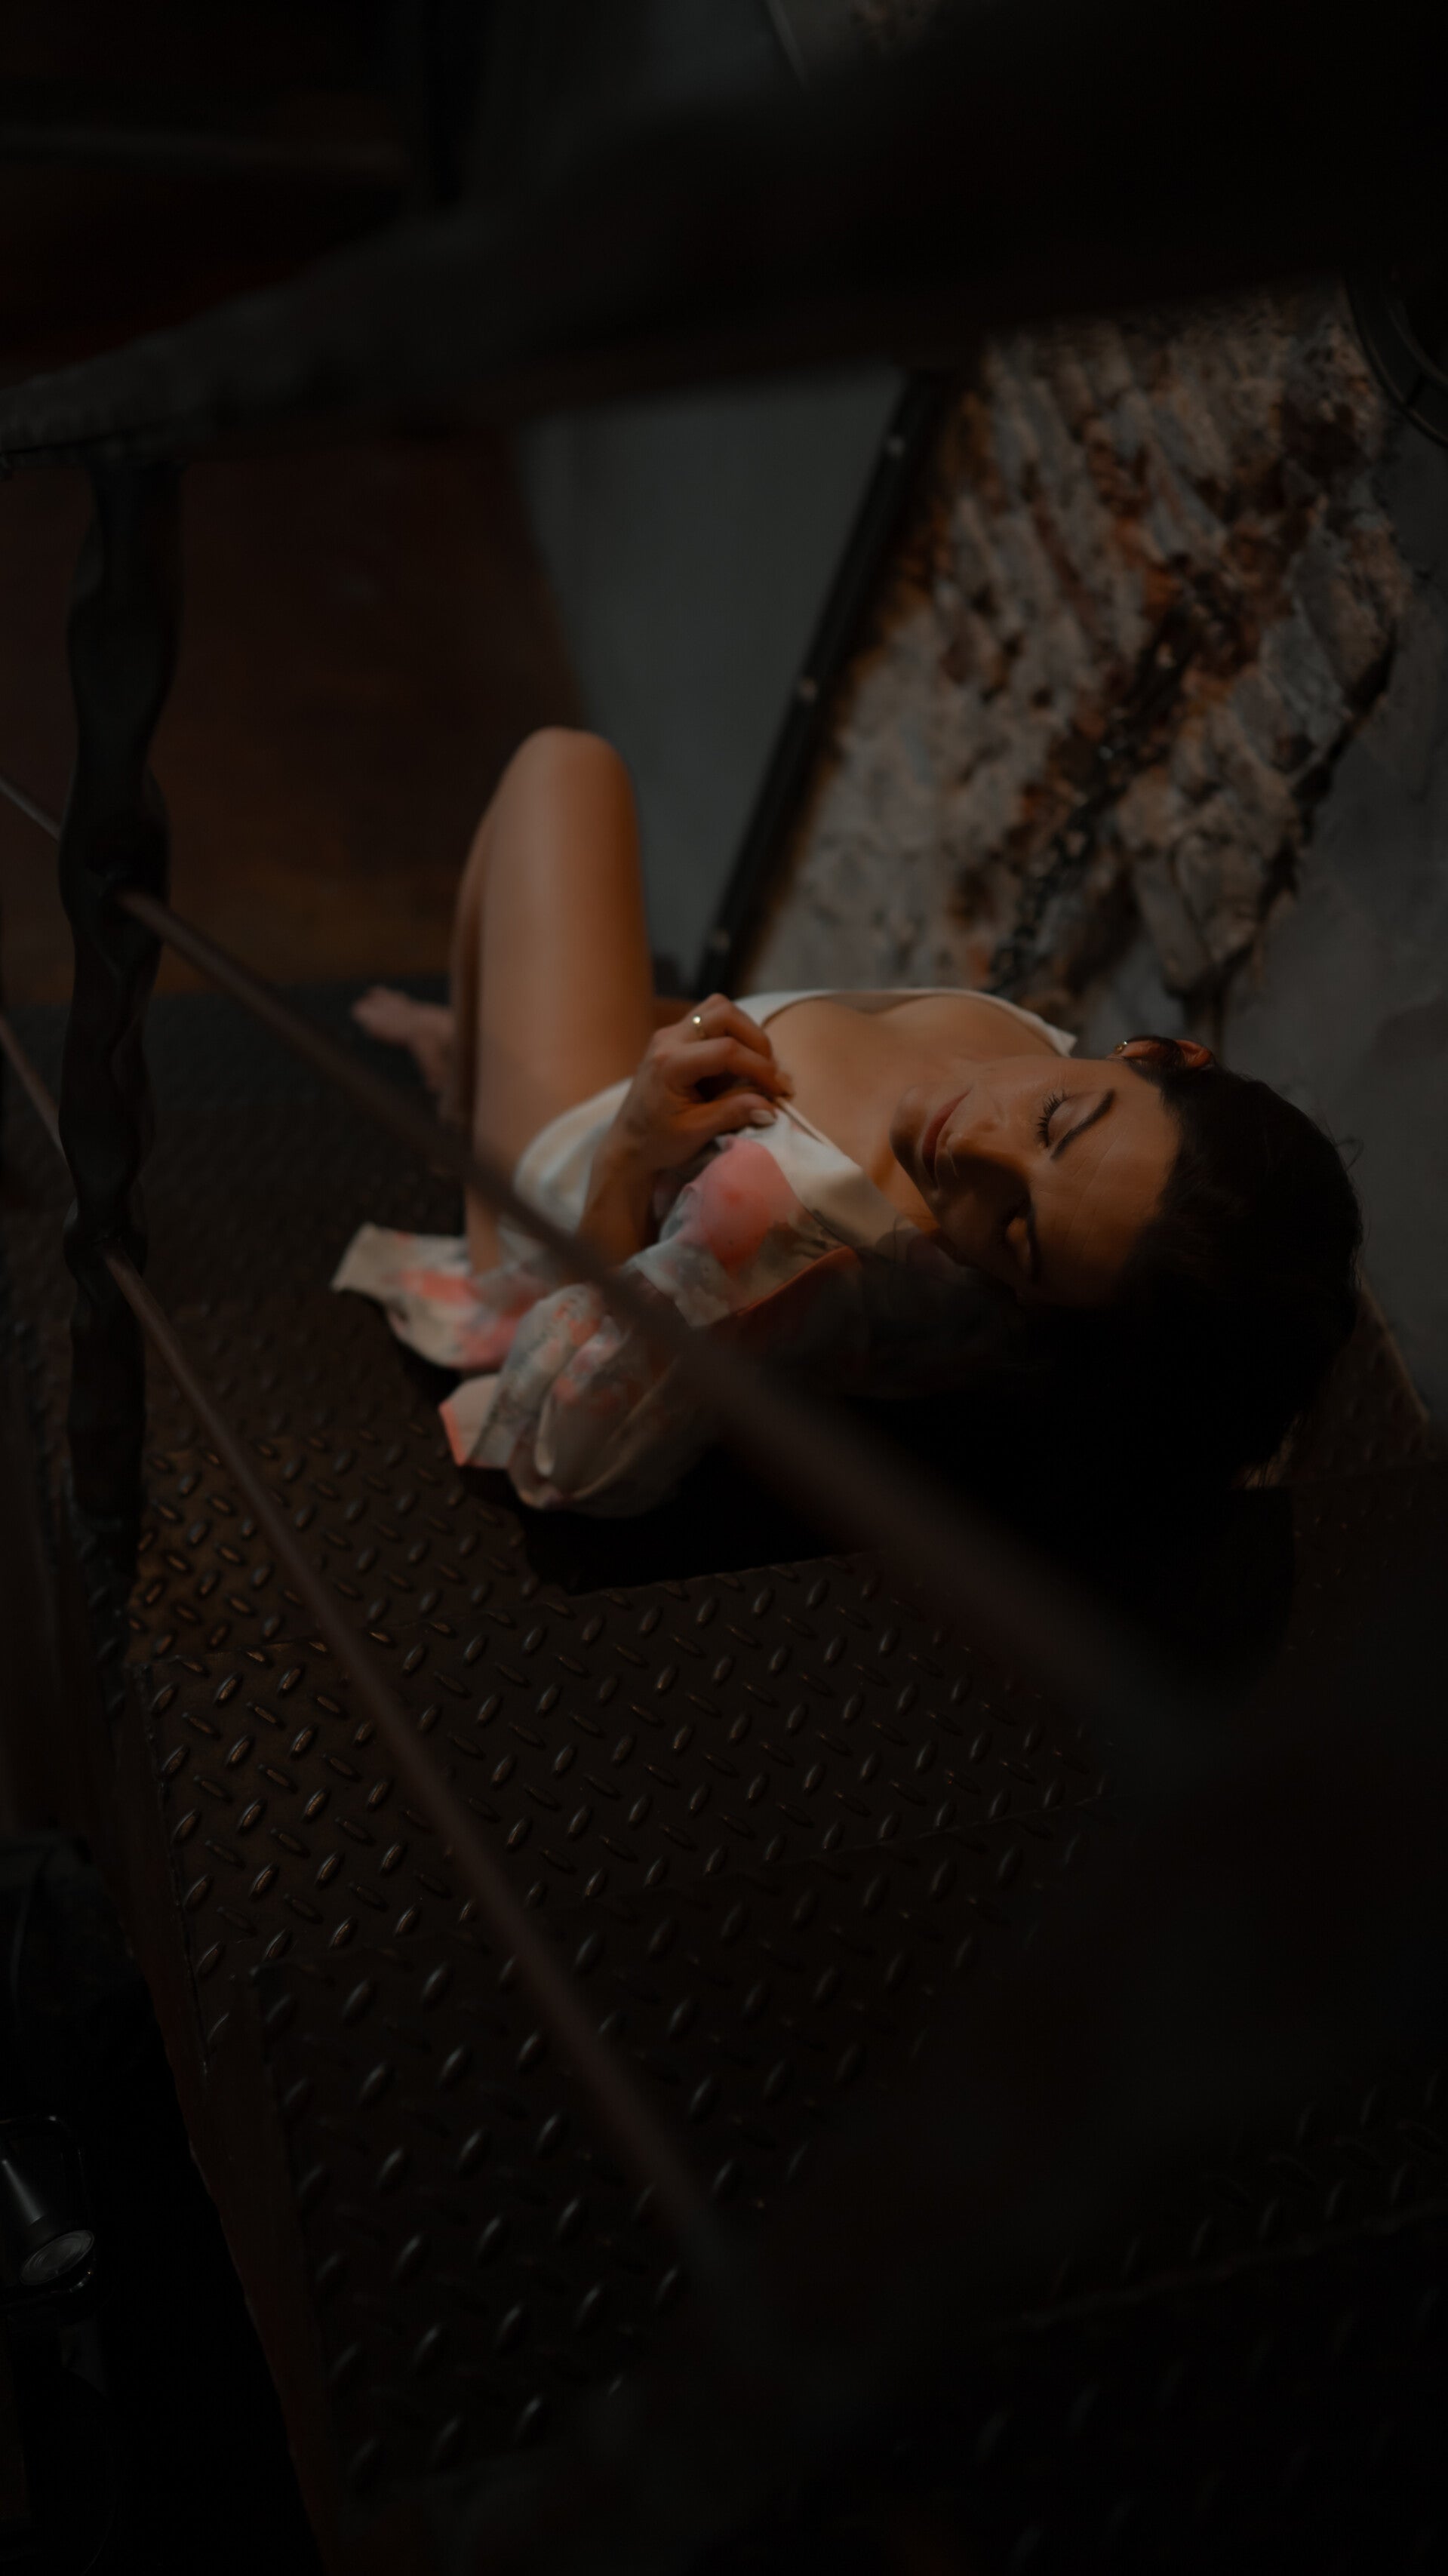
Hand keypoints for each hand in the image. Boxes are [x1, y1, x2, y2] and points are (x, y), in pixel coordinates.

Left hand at [580, 996, 792, 1260]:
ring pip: (718, 1009)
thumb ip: (733, 1113)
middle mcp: (668, 1039)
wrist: (628, 1145)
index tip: (777, 1091)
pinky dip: (733, 1035)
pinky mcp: (675, 1037)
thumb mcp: (696, 1132)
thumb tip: (771, 1106)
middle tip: (768, 1072)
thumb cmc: (658, 1142)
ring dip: (745, 1032)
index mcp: (669, 1063)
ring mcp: (670, 1034)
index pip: (726, 1050)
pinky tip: (739, 1064)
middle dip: (755, 1040)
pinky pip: (711, 1019)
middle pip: (724, 1013)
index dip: (759, 1067)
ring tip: (756, 1065)